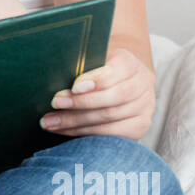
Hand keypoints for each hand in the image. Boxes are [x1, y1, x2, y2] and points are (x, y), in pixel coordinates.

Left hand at [40, 47, 155, 140]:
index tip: (73, 87)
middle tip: (54, 104)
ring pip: (110, 118)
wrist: (121, 81)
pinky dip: (86, 134)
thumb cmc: (98, 69)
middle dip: (80, 104)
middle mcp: (142, 85)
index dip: (95, 80)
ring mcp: (144, 108)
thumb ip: (80, 65)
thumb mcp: (93, 59)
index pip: (115, 72)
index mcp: (130, 64)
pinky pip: (112, 135)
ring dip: (76, 122)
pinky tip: (66, 131)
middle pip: (112, 98)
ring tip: (50, 123)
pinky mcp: (138, 128)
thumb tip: (53, 72)